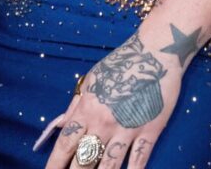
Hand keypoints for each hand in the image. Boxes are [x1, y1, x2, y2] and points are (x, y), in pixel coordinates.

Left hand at [34, 27, 191, 168]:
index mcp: (87, 109)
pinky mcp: (150, 131)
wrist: (154, 53)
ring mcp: (127, 129)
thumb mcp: (92, 81)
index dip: (55, 163)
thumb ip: (76, 105)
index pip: (65, 143)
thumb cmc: (121, 65)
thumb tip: (60, 125)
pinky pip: (139, 160)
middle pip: (84, 159)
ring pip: (109, 165)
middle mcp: (104, 122)